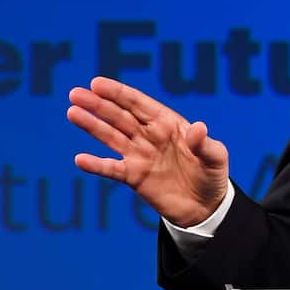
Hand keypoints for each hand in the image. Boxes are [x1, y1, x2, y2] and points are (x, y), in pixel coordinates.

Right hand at [66, 76, 228, 227]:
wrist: (206, 206)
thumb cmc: (212, 175)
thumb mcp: (216, 158)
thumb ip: (205, 144)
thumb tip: (198, 128)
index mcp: (168, 124)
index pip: (140, 104)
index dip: (119, 93)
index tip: (97, 83)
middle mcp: (150, 136)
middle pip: (120, 116)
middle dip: (99, 104)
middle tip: (75, 94)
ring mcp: (139, 155)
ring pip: (111, 137)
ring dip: (92, 126)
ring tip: (72, 112)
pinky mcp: (133, 177)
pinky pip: (112, 169)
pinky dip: (96, 165)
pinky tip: (80, 159)